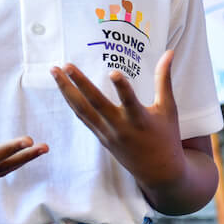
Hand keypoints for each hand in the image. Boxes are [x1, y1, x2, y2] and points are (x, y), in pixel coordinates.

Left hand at [51, 50, 188, 190]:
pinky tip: (62, 88)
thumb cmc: (166, 137)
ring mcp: (107, 133)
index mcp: (140, 120)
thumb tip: (169, 52)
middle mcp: (120, 127)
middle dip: (79, 83)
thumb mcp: (168, 109)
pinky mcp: (100, 137)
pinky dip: (71, 102)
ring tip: (54, 71)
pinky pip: (82, 117)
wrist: (158, 171)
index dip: (122, 87)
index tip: (113, 71)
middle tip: (66, 65)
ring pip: (82, 110)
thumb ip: (164, 80)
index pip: (130, 102)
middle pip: (95, 104)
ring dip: (66, 90)